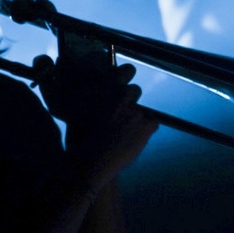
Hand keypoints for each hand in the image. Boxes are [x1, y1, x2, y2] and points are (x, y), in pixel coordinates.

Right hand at [33, 48, 157, 192]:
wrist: (91, 162)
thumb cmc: (81, 139)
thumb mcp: (79, 110)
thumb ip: (93, 97)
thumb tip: (100, 93)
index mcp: (106, 87)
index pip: (127, 70)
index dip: (126, 77)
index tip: (123, 88)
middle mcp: (122, 95)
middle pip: (135, 90)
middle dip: (130, 102)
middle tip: (122, 117)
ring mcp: (136, 110)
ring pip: (143, 110)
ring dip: (136, 119)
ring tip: (124, 135)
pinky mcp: (147, 124)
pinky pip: (153, 122)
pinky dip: (147, 130)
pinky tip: (134, 139)